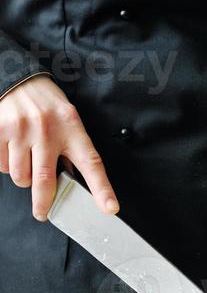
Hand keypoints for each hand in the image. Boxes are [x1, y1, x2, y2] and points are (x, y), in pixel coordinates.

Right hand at [0, 75, 118, 220]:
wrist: (20, 79)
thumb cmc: (47, 104)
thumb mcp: (68, 120)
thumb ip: (71, 147)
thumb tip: (72, 179)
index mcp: (72, 128)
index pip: (91, 162)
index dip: (102, 189)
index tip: (110, 208)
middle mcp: (48, 130)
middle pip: (46, 181)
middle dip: (44, 203)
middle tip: (43, 213)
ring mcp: (23, 131)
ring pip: (21, 177)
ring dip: (23, 178)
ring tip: (27, 160)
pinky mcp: (1, 131)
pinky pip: (2, 166)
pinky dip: (6, 165)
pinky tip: (13, 149)